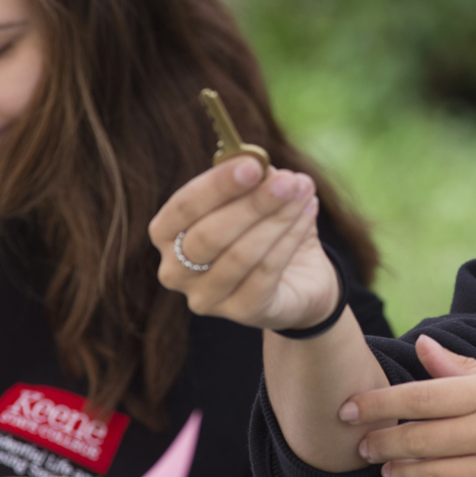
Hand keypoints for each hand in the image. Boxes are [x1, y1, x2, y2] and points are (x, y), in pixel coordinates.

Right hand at [150, 157, 339, 331]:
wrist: (299, 277)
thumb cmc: (264, 228)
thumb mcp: (257, 197)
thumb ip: (253, 180)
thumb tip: (260, 166)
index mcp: (167, 234)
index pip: (182, 208)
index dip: (216, 185)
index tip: (252, 164)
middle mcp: (176, 271)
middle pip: (209, 235)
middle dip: (253, 204)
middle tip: (288, 181)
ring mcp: (205, 298)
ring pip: (240, 255)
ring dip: (277, 219)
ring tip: (304, 192)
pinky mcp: (242, 312)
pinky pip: (265, 273)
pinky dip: (289, 239)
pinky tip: (308, 213)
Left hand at [346, 335, 475, 476]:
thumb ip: (465, 368)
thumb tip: (421, 345)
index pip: (419, 395)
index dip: (376, 403)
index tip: (348, 408)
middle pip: (415, 439)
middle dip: (379, 442)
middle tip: (362, 444)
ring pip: (424, 476)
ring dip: (398, 473)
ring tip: (390, 467)